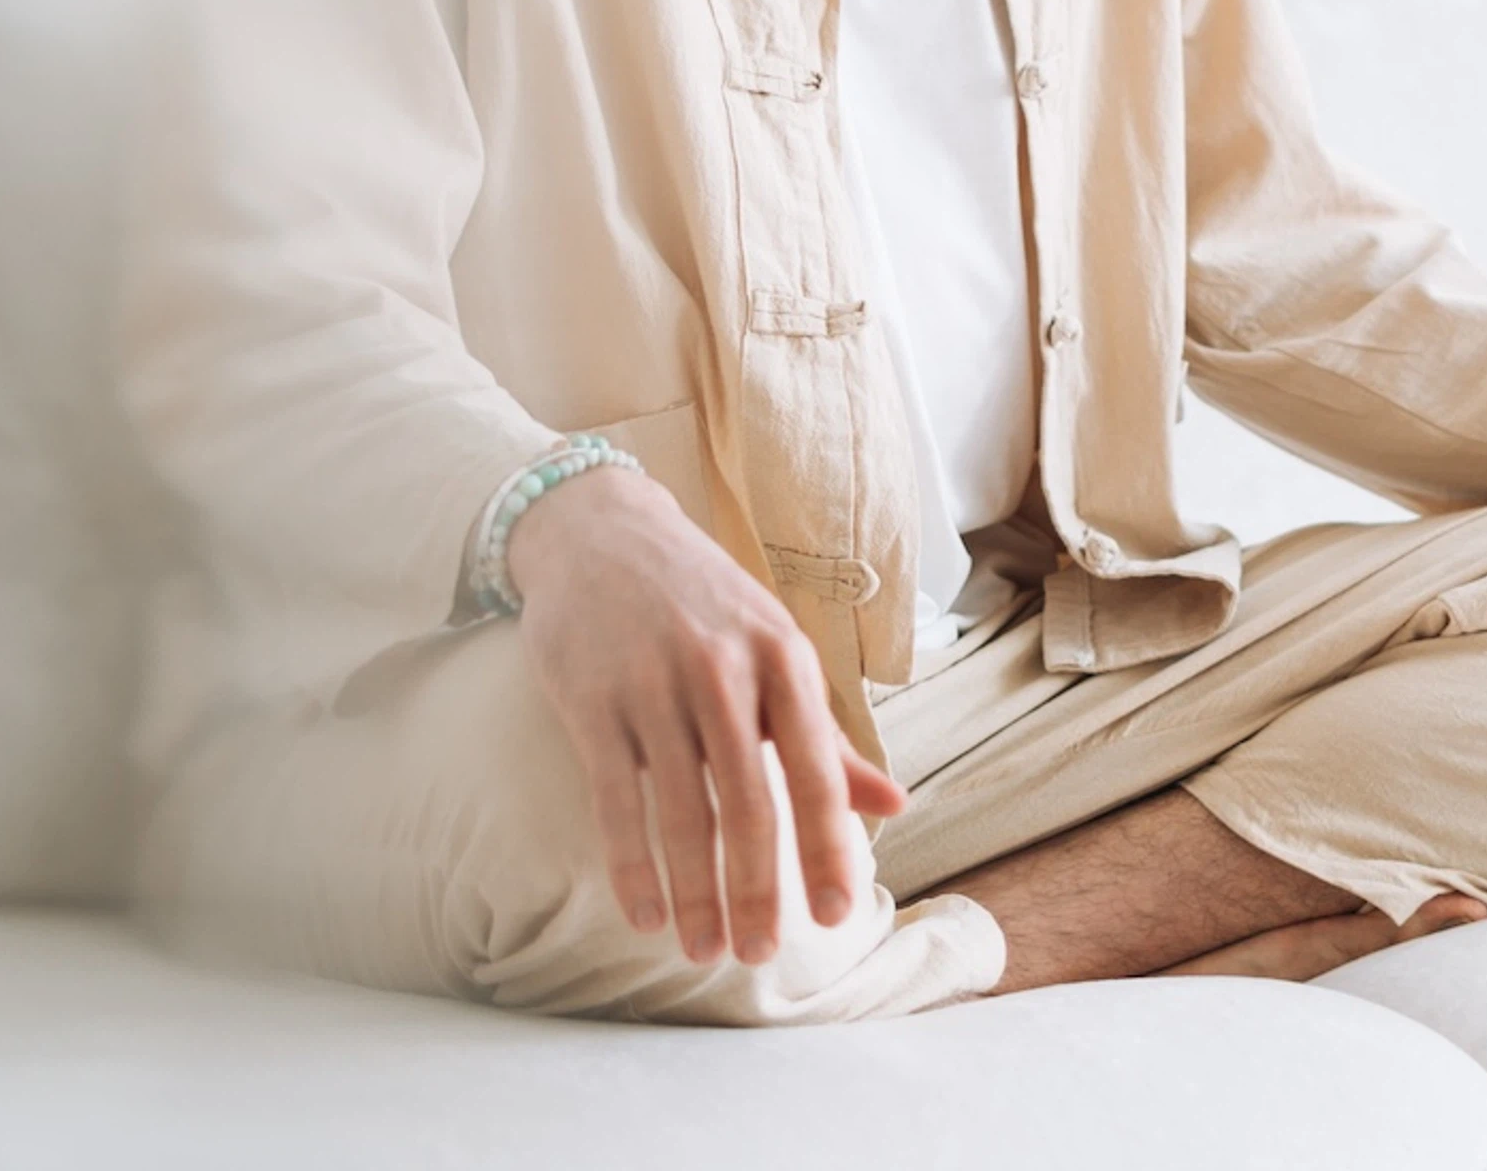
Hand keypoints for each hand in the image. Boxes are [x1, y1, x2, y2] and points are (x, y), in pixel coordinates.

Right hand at [502, 464, 908, 963]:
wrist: (602, 532)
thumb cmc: (703, 603)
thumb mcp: (774, 651)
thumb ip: (828, 737)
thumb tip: (894, 805)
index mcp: (783, 658)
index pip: (817, 769)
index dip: (827, 846)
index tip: (837, 914)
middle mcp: (724, 669)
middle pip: (751, 801)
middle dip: (759, 887)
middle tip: (761, 954)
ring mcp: (654, 683)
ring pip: (683, 810)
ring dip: (695, 892)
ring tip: (704, 949)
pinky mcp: (592, 698)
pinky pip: (616, 798)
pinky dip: (632, 864)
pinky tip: (645, 915)